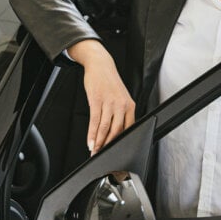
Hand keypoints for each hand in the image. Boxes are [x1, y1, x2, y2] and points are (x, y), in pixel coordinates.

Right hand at [68, 40, 135, 155]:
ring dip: (99, 143)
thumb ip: (121, 112)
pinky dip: (92, 134)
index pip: (128, 128)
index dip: (121, 142)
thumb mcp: (121, 96)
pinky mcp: (97, 100)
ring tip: (94, 151)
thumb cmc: (110, 82)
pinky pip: (95, 121)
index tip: (115, 151)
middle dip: (108, 146)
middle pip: (117, 131)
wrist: (100, 65)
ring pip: (105, 128)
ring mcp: (109, 102)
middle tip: (102, 155)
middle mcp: (122, 104)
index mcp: (130, 105)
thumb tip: (116, 131)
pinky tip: (90, 142)